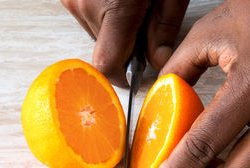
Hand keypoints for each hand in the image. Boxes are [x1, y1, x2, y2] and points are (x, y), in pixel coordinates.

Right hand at [61, 0, 189, 86]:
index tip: (131, 79)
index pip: (107, 64)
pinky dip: (102, 14)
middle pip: (103, 48)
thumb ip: (164, 30)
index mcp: (115, 9)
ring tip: (131, 5)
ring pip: (94, 32)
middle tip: (143, 25)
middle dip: (125, 46)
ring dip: (113, 29)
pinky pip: (86, 15)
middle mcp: (85, 5)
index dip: (120, 78)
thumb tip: (159, 62)